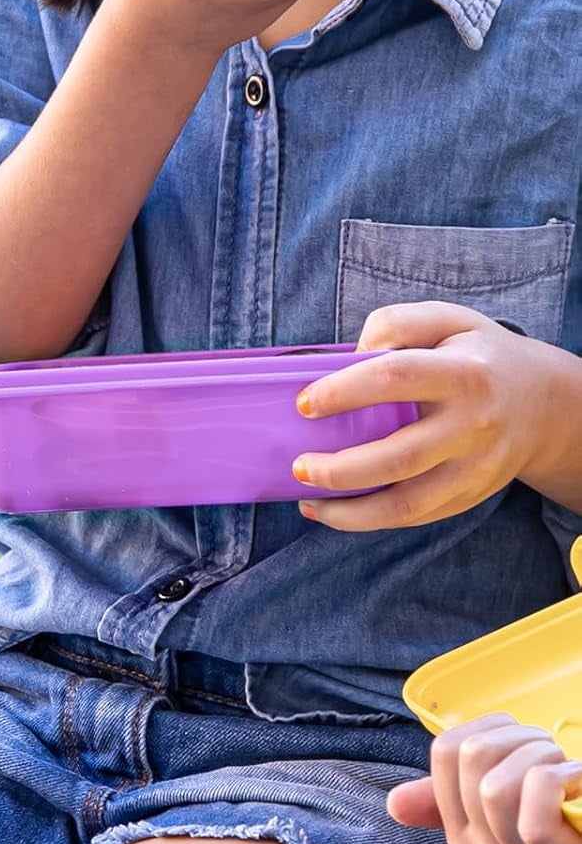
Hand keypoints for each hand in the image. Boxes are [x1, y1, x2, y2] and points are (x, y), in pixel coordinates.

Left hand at [292, 302, 558, 531]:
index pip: (396, 377)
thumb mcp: (447, 321)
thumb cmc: (477, 357)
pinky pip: (413, 517)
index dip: (343, 391)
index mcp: (463, 373)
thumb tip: (351, 356)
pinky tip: (330, 512)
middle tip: (298, 465)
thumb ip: (397, 324)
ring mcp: (474, 468)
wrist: (546, 403)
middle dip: (339, 469)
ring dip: (347, 510)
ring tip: (306, 498)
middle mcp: (472, 425)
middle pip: (399, 457)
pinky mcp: (469, 495)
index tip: (303, 403)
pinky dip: (366, 521)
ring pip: (405, 503)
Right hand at [389, 714, 581, 843]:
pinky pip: (532, 812)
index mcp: (462, 835)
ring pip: (495, 785)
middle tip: (555, 758)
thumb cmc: (577, 828)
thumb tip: (395, 804)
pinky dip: (562, 780)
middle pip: (471, 758)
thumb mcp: (514, 810)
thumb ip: (460, 798)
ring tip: (571, 773)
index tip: (527, 744)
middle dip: (522, 739)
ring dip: (544, 758)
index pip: (445, 752)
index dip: (492, 728)